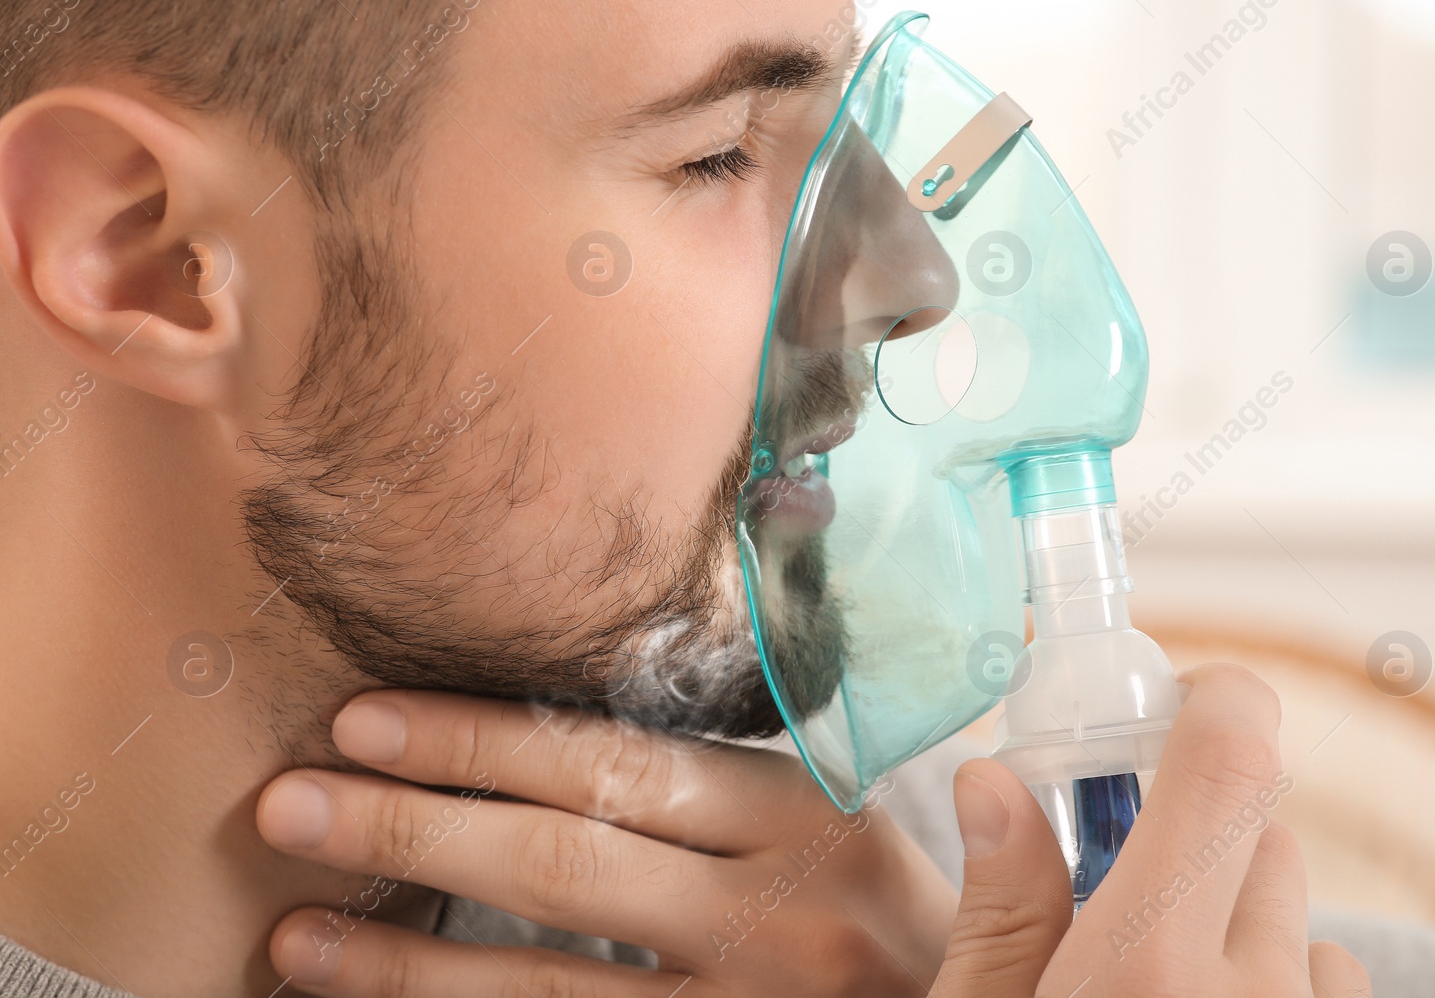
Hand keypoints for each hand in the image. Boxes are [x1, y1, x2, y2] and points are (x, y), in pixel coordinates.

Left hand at [255, 692, 957, 995]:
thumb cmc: (889, 915)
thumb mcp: (848, 821)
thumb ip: (731, 779)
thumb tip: (558, 726)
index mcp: (807, 817)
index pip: (618, 765)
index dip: (479, 743)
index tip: (367, 720)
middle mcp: (776, 918)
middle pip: (564, 865)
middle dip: (413, 832)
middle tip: (289, 805)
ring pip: (548, 989)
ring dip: (407, 965)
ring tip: (296, 936)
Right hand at [929, 663, 1372, 997]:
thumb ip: (998, 914)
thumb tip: (993, 782)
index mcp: (1148, 967)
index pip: (1229, 767)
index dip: (1216, 700)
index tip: (1172, 698)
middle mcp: (1251, 994)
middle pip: (1259, 832)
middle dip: (1189, 830)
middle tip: (1113, 886)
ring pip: (1296, 915)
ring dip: (1234, 917)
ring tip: (1154, 979)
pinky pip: (1326, 984)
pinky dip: (1275, 980)